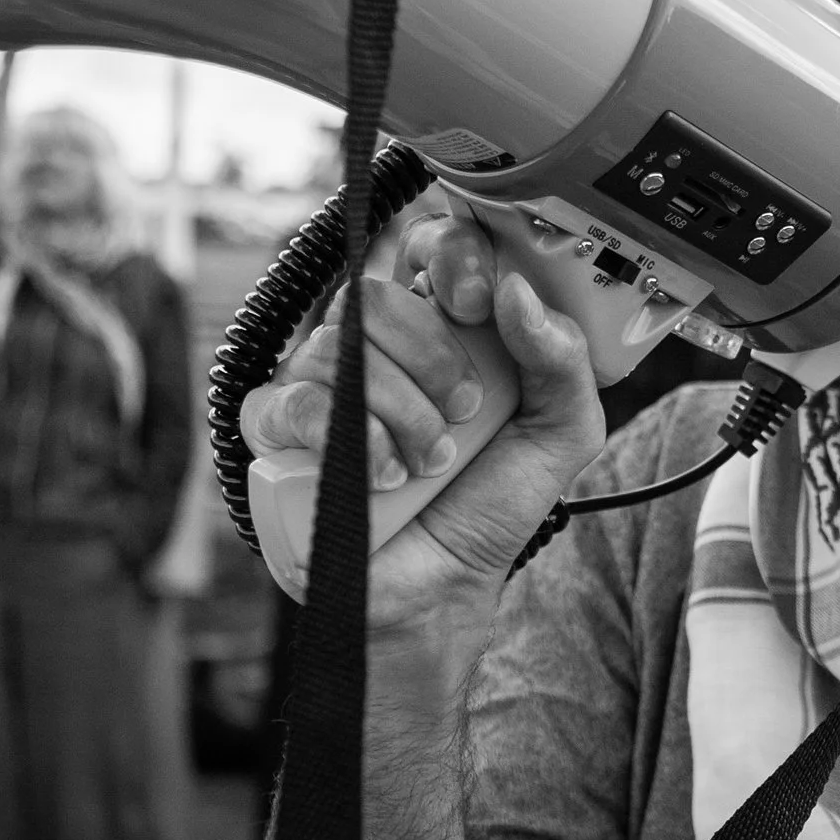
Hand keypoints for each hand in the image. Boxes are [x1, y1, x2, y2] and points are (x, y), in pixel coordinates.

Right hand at [236, 202, 605, 651]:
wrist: (439, 592)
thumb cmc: (488, 508)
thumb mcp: (560, 434)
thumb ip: (563, 359)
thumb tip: (516, 291)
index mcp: (437, 328)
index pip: (426, 247)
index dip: (450, 256)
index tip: (478, 302)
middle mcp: (372, 347)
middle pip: (376, 293)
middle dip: (434, 354)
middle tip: (466, 411)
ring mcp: (317, 384)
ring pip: (339, 346)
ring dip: (404, 411)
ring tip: (431, 464)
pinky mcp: (276, 433)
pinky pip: (297, 401)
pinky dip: (356, 441)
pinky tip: (385, 477)